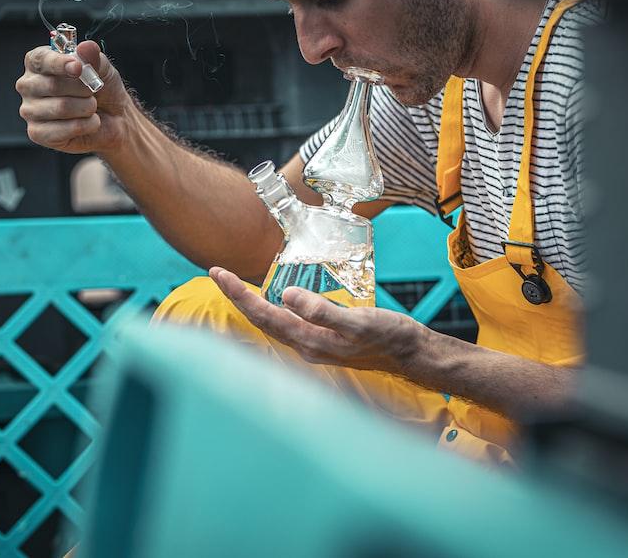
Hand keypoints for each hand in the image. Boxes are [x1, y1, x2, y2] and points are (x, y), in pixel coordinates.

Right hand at [16, 40, 135, 154]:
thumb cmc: (103, 90)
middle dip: (82, 89)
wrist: (115, 119)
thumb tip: (86, 46)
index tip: (78, 67)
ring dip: (86, 108)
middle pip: (52, 85)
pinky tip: (88, 123)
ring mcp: (29, 110)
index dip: (59, 63)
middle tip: (93, 92)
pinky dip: (85, 126)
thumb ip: (93, 57)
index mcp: (38, 64)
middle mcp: (28, 85)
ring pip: (61, 108)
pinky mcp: (36, 133)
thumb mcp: (102, 69)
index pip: (40, 59)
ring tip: (92, 108)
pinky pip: (61, 130)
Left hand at [208, 267, 424, 375]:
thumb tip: (287, 296)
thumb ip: (322, 311)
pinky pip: (287, 323)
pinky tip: (275, 299)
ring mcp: (312, 345)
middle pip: (261, 319)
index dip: (239, 294)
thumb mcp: (357, 321)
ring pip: (272, 323)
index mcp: (307, 341)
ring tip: (235, 285)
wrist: (410, 355)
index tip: (218, 273)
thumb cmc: (388, 337)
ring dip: (252, 303)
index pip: (263, 314)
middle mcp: (304, 346)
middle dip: (237, 297)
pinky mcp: (322, 340)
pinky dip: (272, 308)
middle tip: (217, 273)